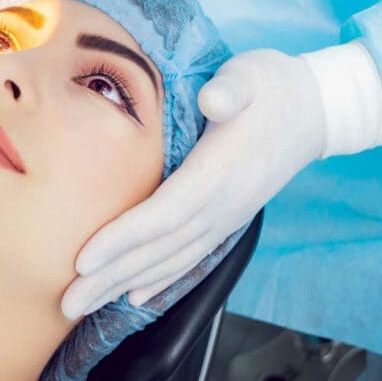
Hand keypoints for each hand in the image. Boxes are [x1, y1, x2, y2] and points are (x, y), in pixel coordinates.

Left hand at [60, 42, 381, 318]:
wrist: (314, 109)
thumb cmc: (271, 86)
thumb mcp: (251, 75)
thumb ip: (231, 88)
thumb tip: (214, 99)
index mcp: (221, 171)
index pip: (165, 213)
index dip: (123, 238)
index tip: (84, 259)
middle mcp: (224, 205)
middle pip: (159, 248)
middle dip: (110, 276)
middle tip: (66, 302)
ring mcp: (227, 217)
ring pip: (170, 259)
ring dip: (125, 284)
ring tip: (86, 305)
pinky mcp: (227, 218)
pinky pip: (189, 257)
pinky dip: (160, 279)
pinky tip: (135, 295)